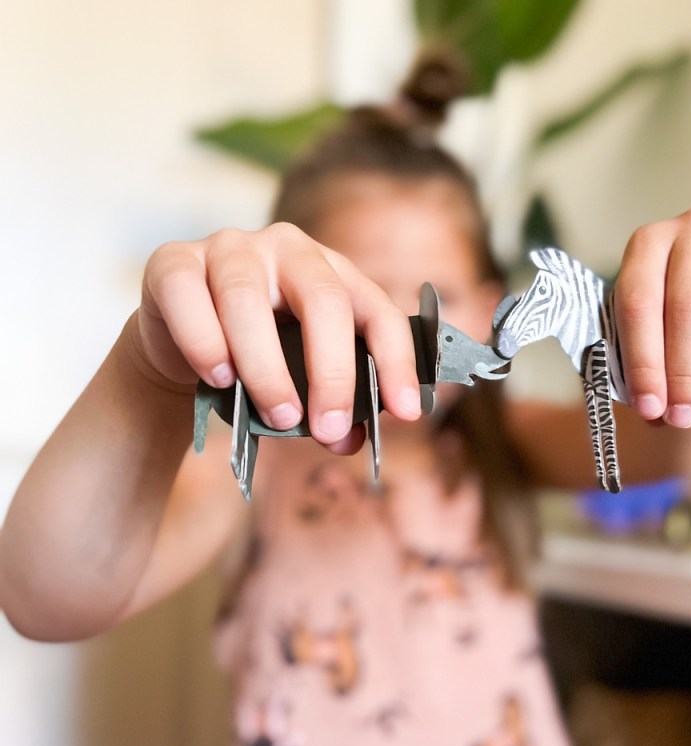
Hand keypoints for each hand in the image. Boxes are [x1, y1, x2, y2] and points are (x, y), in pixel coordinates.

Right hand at [134, 222, 422, 450]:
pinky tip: (219, 378)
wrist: (180, 341)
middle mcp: (288, 248)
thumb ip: (327, 403)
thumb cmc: (257, 356)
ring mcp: (230, 248)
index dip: (397, 363)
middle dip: (332, 373)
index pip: (379, 312)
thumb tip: (345, 440)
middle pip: (324, 300)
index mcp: (334, 272)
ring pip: (248, 300)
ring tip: (276, 416)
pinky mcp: (173, 261)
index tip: (405, 413)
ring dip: (266, 369)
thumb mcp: (301, 377)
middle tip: (328, 428)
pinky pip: (189, 297)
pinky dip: (205, 344)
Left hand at [614, 207, 690, 425]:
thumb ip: (648, 364)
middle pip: (690, 303)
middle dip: (682, 370)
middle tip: (681, 417)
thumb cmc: (667, 304)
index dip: (642, 360)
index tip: (650, 408)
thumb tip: (659, 417)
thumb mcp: (647, 325)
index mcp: (650, 243)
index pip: (641, 302)